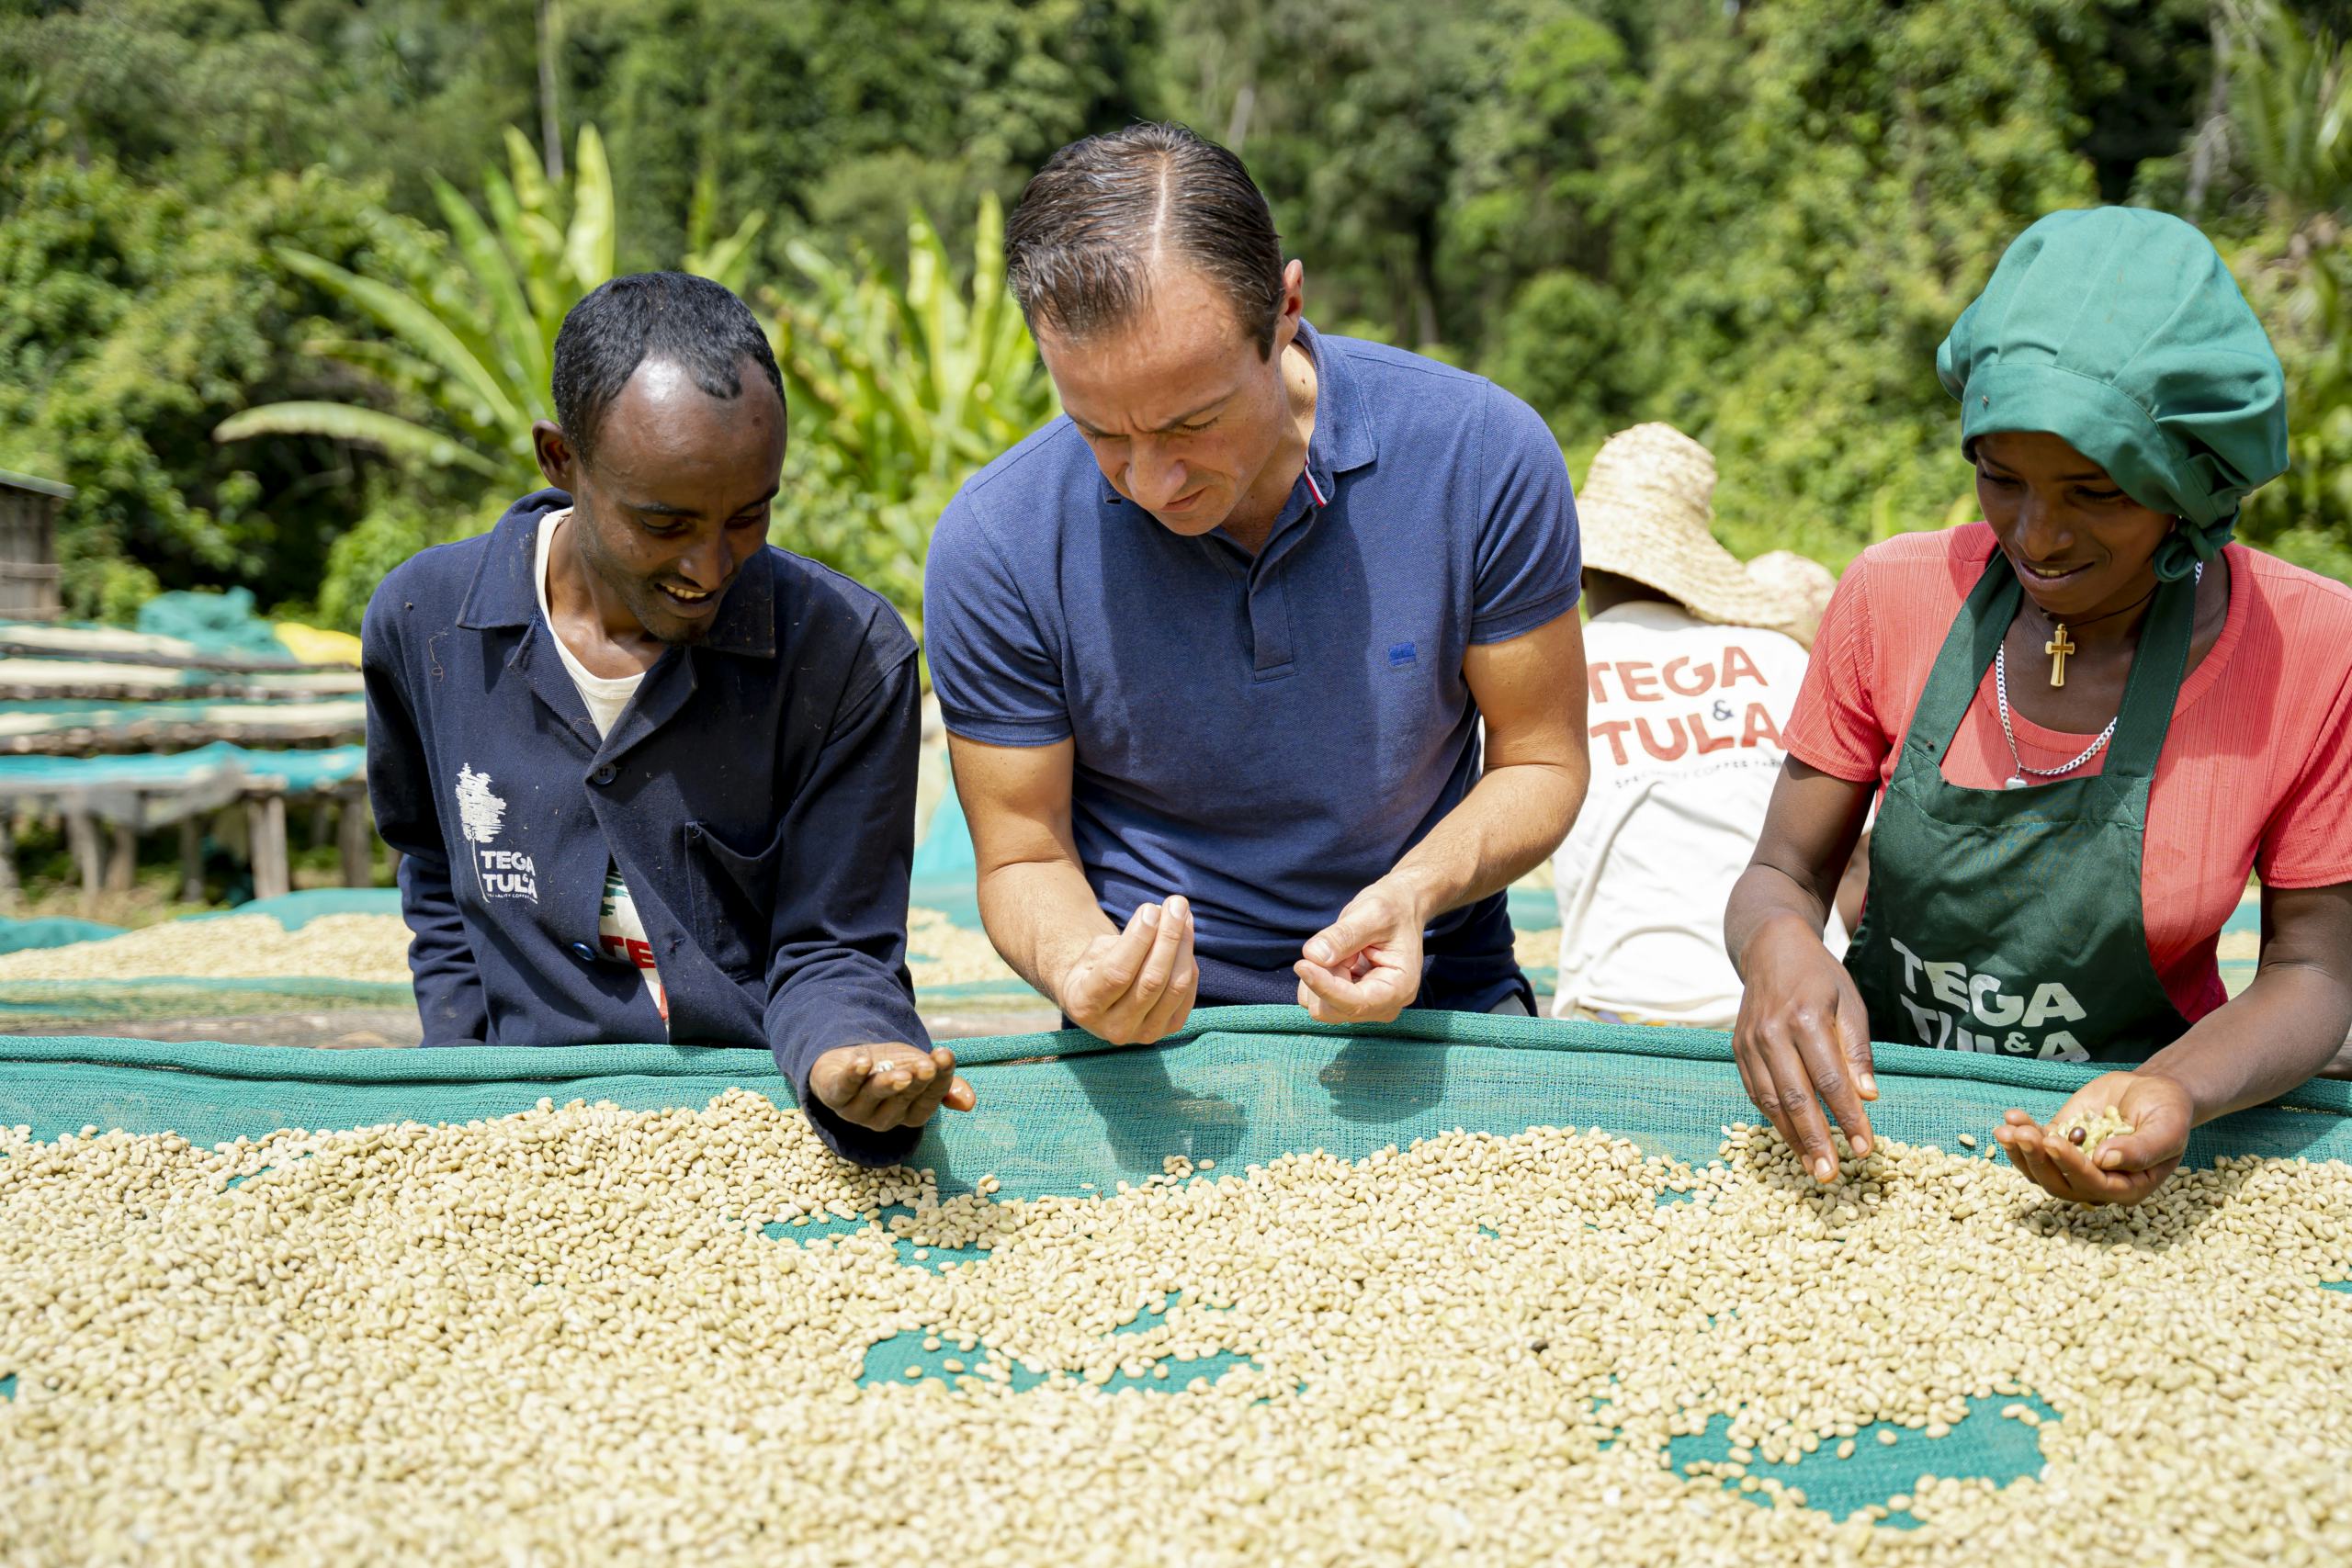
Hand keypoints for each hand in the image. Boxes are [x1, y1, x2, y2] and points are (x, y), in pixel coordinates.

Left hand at [809, 1042, 975, 1132]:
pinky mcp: (833, 1094)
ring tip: (902, 1073)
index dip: (939, 1080)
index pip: (928, 1101)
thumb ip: (945, 1084)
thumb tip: (969, 1102)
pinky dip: (852, 1076)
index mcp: (908, 1114)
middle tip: (926, 1067)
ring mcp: (856, 1109)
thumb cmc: (893, 1068)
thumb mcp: (921, 1070)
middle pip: (902, 1101)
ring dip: (887, 1085)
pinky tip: (862, 1062)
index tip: (945, 1055)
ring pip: (873, 1097)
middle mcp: (883, 1118)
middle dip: (915, 1083)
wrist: (849, 1061)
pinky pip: (842, 1088)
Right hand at [1060, 897, 1197, 1044]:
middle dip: (1168, 936)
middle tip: (1176, 903)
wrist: (1100, 1001)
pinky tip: (1185, 938)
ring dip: (1184, 946)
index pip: (1117, 973)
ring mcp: (1143, 1034)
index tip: (1150, 908)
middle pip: (1151, 980)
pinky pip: (1187, 994)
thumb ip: (1124, 940)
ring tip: (1184, 914)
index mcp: (1084, 1006)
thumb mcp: (1094, 952)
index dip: (1138, 939)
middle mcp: (1114, 1028)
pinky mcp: (1167, 1030)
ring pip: (1175, 987)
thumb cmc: (1094, 968)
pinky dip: (1189, 963)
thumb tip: (1160, 914)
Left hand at [1294, 881, 1424, 1024]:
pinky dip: (1318, 975)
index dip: (1325, 987)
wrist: (1400, 909)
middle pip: (1332, 1010)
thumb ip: (1344, 935)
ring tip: (1343, 949)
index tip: (1302, 965)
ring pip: (1321, 1005)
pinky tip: (1339, 957)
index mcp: (1399, 988)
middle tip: (1334, 944)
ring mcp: (1366, 1007)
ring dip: (1321, 975)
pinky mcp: (1350, 1002)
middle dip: (1323, 977)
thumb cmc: (1392, 909)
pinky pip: (1317, 997)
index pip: (1355, 1003)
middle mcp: (1384, 1006)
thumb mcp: (1372, 913)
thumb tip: (1313, 956)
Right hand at [1730, 913, 1877, 1181]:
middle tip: (1832, 1174)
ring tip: (1812, 1167)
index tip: (1865, 1147)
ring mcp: (1749, 1042)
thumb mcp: (1850, 1002)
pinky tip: (1792, 1139)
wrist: (1769, 948)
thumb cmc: (1818, 976)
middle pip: (1796, 1097)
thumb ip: (1857, 1049)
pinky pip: (1756, 1092)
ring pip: (1771, 1101)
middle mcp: (1772, 1032)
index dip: (1848, 1117)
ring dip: (1792, 1138)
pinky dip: (1774, 1119)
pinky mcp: (1737, 1049)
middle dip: (1816, 1139)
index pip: (1830, 1079)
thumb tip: (1868, 1096)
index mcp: (1805, 1017)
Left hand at [1994, 1071, 2190, 1205]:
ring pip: (2041, 1170)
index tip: (2053, 1141)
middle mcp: (2098, 1183)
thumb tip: (2104, 1160)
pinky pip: (2036, 1146)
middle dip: (2038, 1160)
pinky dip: (2020, 1133)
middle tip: (2022, 1135)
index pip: (2093, 1185)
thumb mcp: (2167, 1129)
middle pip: (2059, 1183)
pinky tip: (2010, 1118)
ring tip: (2006, 1129)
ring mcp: (2075, 1165)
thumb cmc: (2168, 1113)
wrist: (2153, 1092)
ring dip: (2021, 1151)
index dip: (2071, 1166)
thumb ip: (2142, 1149)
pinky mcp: (2060, 1144)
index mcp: (2128, 1187)